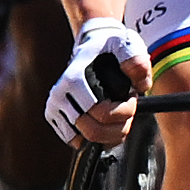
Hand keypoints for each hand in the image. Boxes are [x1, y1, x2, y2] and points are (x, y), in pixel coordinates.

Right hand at [47, 17, 147, 147]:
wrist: (91, 46)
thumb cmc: (111, 48)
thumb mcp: (127, 45)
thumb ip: (137, 61)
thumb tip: (137, 85)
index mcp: (73, 79)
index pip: (101, 113)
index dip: (124, 111)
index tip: (132, 97)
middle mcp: (58, 95)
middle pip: (94, 132)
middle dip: (119, 125)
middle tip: (127, 109)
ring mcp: (53, 108)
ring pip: (87, 141)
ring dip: (110, 133)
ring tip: (117, 114)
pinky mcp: (53, 118)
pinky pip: (79, 143)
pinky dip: (97, 138)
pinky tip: (105, 121)